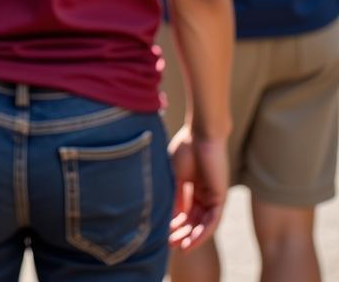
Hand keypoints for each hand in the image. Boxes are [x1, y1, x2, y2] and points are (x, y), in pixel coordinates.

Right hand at [167, 127, 228, 250]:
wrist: (200, 135)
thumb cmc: (185, 149)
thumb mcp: (175, 177)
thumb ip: (175, 198)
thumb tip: (170, 218)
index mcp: (191, 188)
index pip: (183, 212)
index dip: (173, 223)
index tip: (161, 233)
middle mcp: (203, 195)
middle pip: (193, 221)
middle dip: (181, 233)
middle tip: (168, 244)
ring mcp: (213, 197)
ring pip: (203, 224)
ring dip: (192, 237)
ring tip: (180, 247)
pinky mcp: (221, 198)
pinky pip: (213, 221)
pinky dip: (203, 232)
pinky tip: (192, 240)